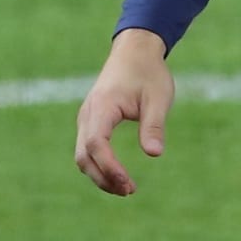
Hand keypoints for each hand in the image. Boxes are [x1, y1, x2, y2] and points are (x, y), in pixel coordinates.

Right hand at [74, 28, 173, 195]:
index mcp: (103, 105)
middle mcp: (89, 113)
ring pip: (82, 155)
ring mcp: (87, 117)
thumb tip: (154, 154)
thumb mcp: (158, 98)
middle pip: (83, 155)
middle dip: (103, 178)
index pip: (95, 143)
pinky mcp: (91, 120)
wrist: (135, 50)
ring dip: (100, 175)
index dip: (109, 167)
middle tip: (130, 190)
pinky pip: (87, 149)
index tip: (129, 184)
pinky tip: (118, 175)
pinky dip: (99, 165)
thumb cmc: (148, 72)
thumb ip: (154, 125)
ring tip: (127, 187)